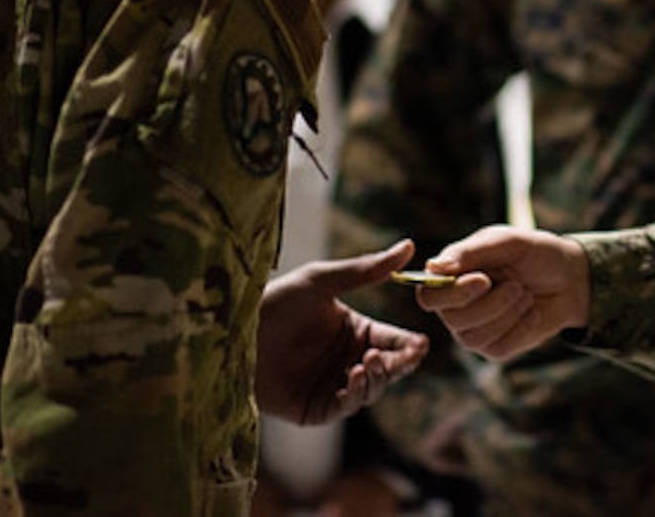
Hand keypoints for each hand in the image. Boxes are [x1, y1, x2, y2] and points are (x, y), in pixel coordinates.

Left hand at [256, 240, 429, 423]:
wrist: (233, 333)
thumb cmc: (276, 300)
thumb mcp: (322, 280)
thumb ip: (366, 269)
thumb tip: (409, 246)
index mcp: (356, 331)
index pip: (394, 341)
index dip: (409, 345)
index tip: (420, 344)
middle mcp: (347, 360)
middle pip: (388, 369)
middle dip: (398, 364)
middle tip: (402, 356)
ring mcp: (332, 386)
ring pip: (371, 390)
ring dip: (377, 377)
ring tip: (368, 361)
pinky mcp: (314, 409)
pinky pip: (345, 406)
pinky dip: (355, 394)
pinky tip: (354, 375)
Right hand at [412, 225, 590, 360]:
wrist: (570, 278)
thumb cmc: (535, 253)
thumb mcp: (508, 242)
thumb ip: (471, 251)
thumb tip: (433, 267)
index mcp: (452, 276)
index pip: (429, 295)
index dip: (452, 293)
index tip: (484, 280)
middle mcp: (456, 306)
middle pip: (452, 319)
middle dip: (491, 304)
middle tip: (518, 286)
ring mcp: (474, 330)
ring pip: (472, 338)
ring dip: (508, 315)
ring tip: (526, 295)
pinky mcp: (496, 348)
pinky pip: (498, 349)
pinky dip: (521, 328)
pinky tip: (532, 312)